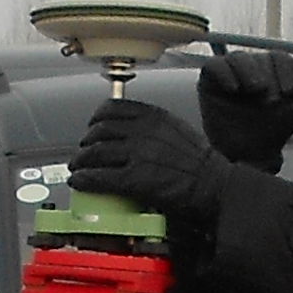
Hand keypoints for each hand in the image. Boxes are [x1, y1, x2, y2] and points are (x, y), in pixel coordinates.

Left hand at [71, 97, 229, 225]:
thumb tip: (129, 131)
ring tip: (78, 168)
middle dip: (86, 142)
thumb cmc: (201, 163)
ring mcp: (137, 154)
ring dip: (81, 162)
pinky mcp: (134, 179)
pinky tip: (80, 182)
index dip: (96, 118)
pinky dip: (84, 179)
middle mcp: (143, 131)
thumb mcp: (176, 129)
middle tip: (83, 152)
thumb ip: (152, 126)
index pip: (112, 108)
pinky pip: (99, 176)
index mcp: (154, 116)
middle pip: (100, 131)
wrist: (214, 185)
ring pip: (95, 153)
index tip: (93, 126)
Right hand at [198, 38, 292, 166]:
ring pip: (239, 58)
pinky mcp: (209, 82)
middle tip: (271, 101)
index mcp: (271, 71)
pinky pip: (214, 66)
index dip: (286, 71)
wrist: (250, 154)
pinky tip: (234, 88)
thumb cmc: (273, 130)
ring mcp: (229, 74)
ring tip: (255, 91)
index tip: (289, 92)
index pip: (279, 57)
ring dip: (250, 73)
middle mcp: (250, 69)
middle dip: (269, 78)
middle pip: (259, 58)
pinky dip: (225, 73)